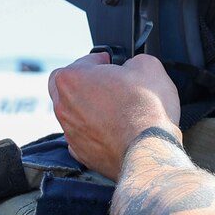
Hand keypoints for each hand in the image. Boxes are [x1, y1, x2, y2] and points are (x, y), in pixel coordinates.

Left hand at [48, 52, 182, 178]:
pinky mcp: (81, 153)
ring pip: (74, 114)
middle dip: (85, 85)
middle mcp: (64, 104)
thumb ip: (134, 61)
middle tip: (108, 87)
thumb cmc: (146, 109)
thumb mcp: (149, 66)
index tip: (113, 65)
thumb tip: (134, 67)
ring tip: (116, 113)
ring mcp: (70, 131)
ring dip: (90, 110)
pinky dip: (95, 134)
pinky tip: (113, 133)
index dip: (102, 61)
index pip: (84, 61)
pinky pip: (82, 138)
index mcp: (72, 77)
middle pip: (67, 88)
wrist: (150, 150)